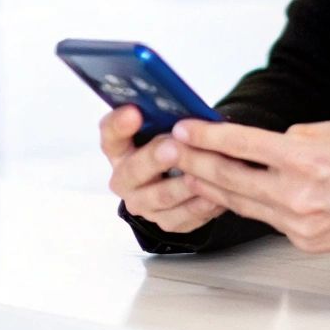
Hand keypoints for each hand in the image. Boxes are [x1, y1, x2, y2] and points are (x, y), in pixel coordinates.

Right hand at [100, 104, 226, 233]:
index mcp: (119, 148)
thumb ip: (165, 117)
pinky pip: (184, 216)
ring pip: (162, 196)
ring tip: (203, 171)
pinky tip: (218, 193)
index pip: (110, 135)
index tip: (133, 112)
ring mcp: (143, 204)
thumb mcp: (164, 125)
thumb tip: (182, 107)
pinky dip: (202, 204)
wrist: (179, 178)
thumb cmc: (173, 142)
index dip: (119, 124)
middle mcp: (124, 179)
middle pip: (133, 171)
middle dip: (154, 158)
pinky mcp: (166, 222)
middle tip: (172, 147)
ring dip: (183, 184)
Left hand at [170, 116, 329, 253]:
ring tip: (189, 171)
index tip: (185, 128)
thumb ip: (301, 135)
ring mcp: (298, 222)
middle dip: (195, 162)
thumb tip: (273, 141)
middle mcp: (297, 194)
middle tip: (174, 150)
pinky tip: (229, 192)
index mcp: (306, 159)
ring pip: (240, 202)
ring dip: (210, 186)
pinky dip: (244, 203)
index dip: (207, 136)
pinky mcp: (304, 240)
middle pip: (229, 178)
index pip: (241, 145)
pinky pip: (265, 218)